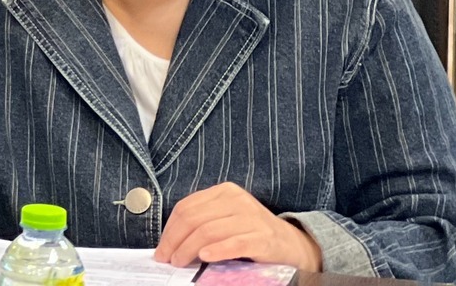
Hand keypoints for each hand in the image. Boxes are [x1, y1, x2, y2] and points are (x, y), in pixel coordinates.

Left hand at [157, 184, 322, 271]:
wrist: (294, 246)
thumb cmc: (253, 234)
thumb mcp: (227, 220)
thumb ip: (203, 223)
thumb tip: (171, 241)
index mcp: (224, 192)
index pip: (186, 207)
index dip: (169, 229)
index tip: (161, 248)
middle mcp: (237, 200)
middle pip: (194, 219)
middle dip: (175, 240)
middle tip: (167, 259)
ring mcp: (251, 218)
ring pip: (209, 231)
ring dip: (189, 249)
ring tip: (180, 262)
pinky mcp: (263, 238)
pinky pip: (235, 243)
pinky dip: (217, 250)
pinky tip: (205, 257)